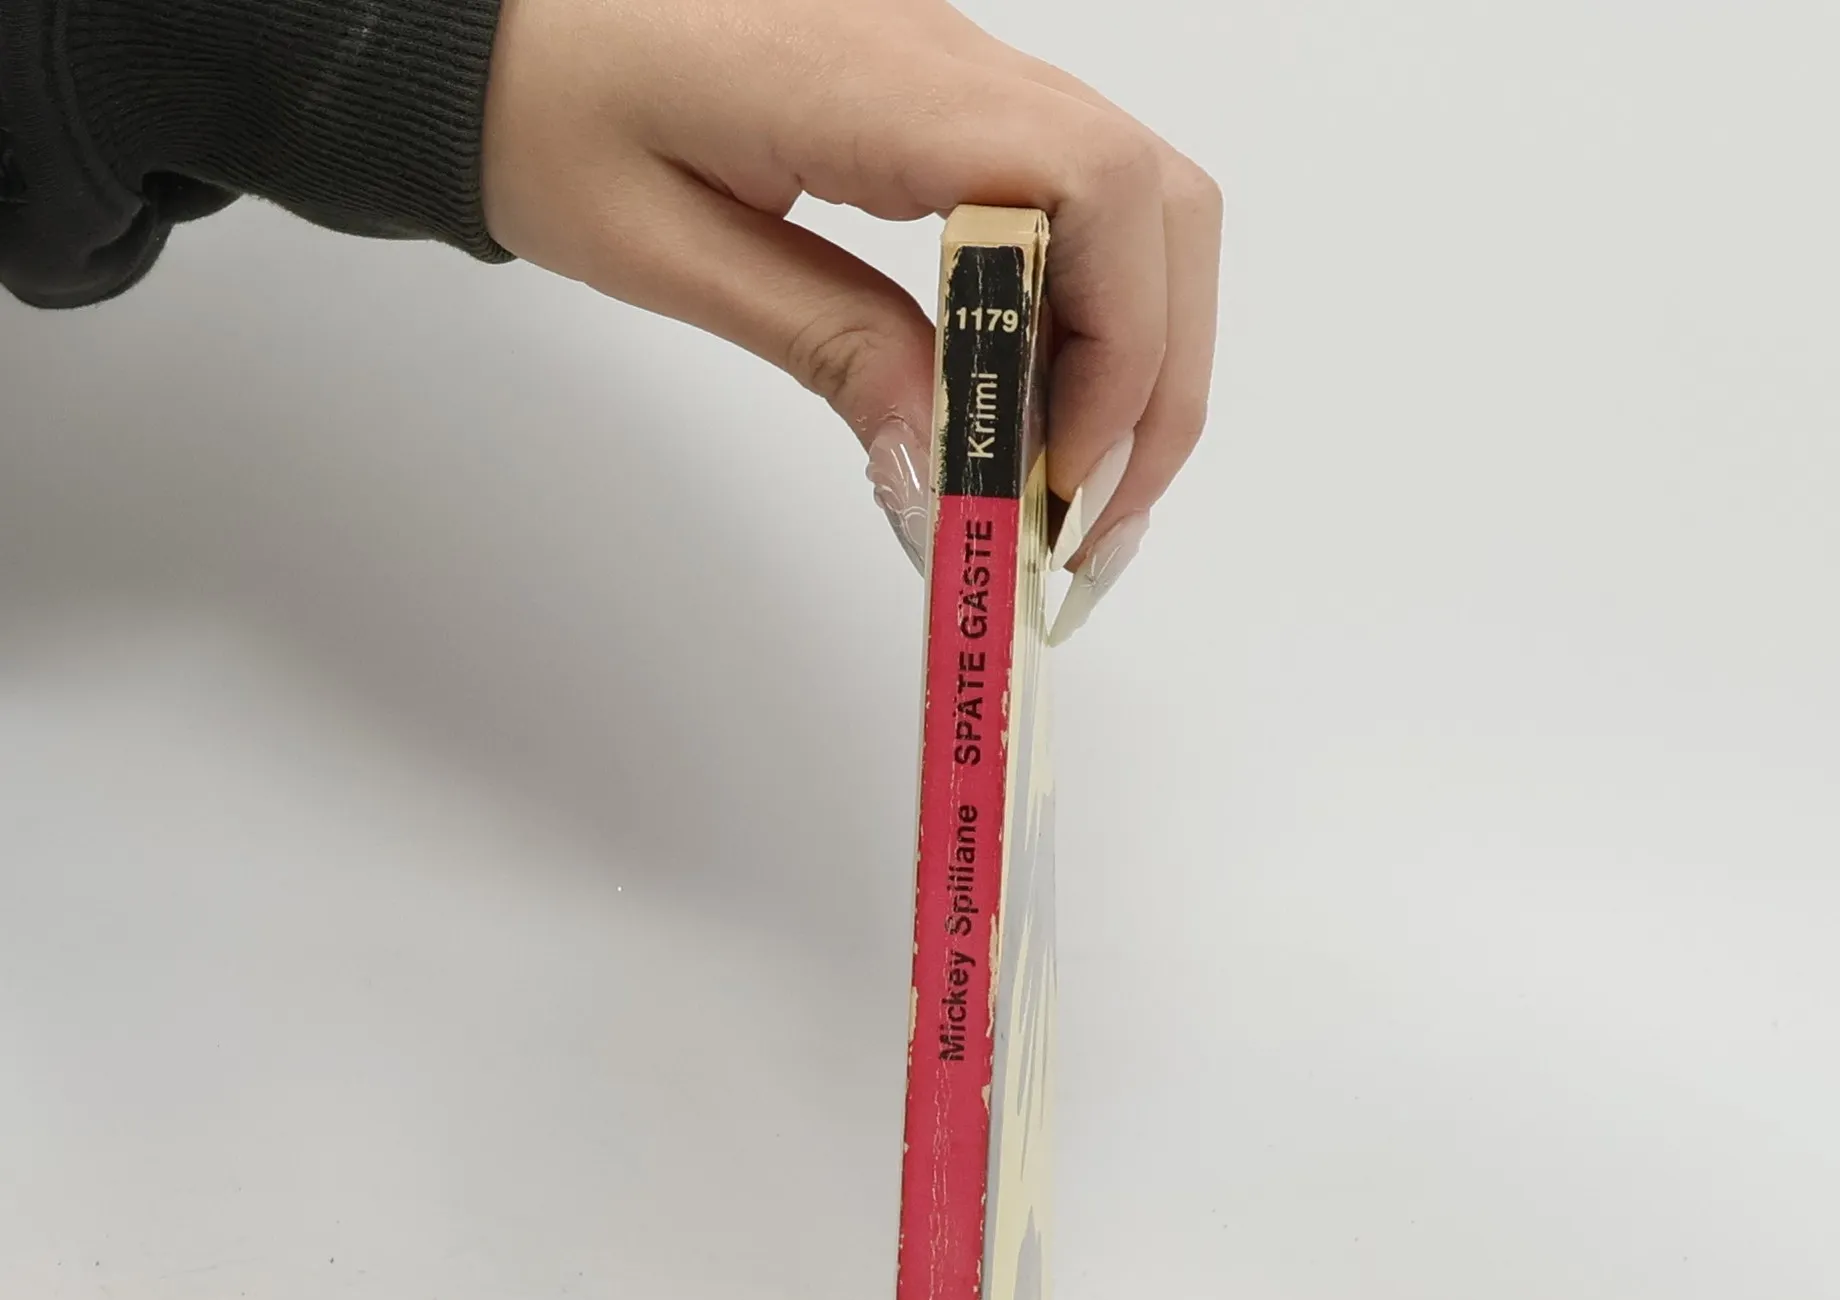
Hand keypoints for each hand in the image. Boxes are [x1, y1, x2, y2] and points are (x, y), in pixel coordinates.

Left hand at [481, 0, 1219, 632]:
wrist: (494, 11)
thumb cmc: (545, 102)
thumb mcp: (663, 247)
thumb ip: (824, 340)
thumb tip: (944, 458)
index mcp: (880, 83)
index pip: (1098, 193)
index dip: (1120, 353)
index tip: (1060, 479)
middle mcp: (954, 60)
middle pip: (1157, 205)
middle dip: (1156, 382)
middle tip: (1091, 521)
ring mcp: (961, 75)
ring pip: (1138, 204)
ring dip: (1138, 355)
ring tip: (1073, 485)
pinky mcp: (945, 107)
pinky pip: (1072, 202)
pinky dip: (1087, 316)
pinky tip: (1034, 405)